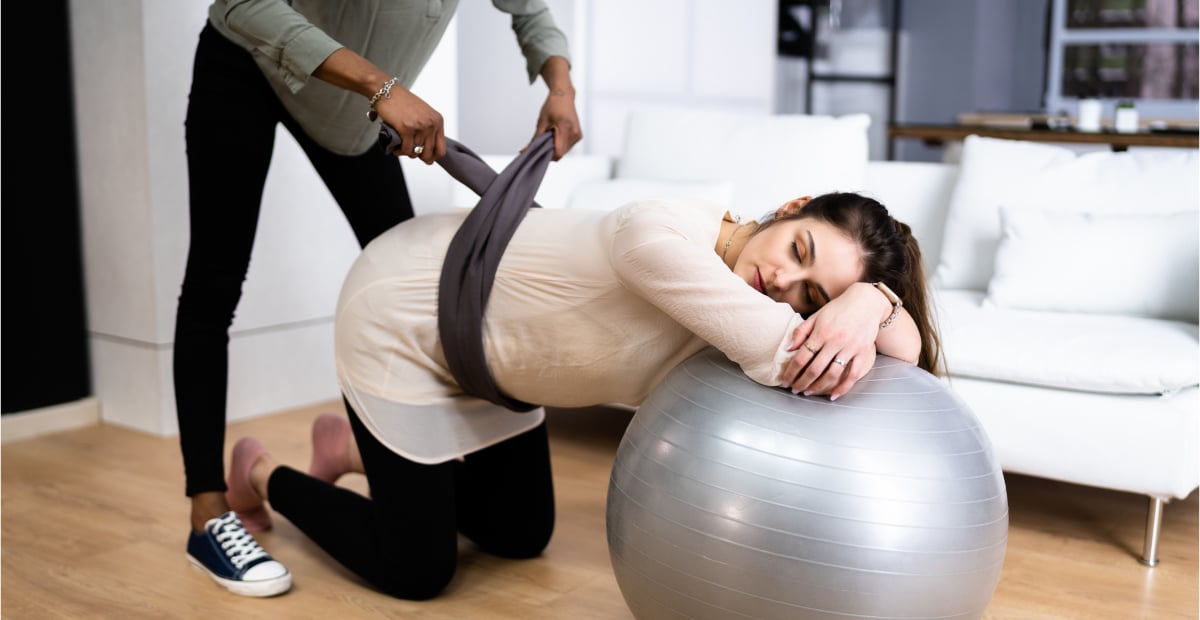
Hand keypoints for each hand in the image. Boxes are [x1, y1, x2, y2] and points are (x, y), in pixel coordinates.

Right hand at [375, 87, 444, 163]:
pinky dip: (399, 151)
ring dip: (406, 152)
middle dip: (418, 156)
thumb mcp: (423, 114)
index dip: (433, 157)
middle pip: (428, 153)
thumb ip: (427, 131)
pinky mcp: (406, 128)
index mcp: (437, 120)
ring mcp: (419, 126)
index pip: (441, 149)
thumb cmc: (401, 101)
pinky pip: (406, 149)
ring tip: (400, 146)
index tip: (425, 159)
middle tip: (409, 152)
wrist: (386, 90)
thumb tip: (428, 156)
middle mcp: (431, 123)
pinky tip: (395, 148)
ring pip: (415, 152)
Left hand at [531, 88, 581, 159]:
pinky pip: (568, 147)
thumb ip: (534, 139)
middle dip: (550, 151)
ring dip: (556, 148)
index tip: (540, 150)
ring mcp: (578, 135)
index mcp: (566, 128)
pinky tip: (557, 135)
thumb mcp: (541, 122)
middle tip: (543, 141)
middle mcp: (574, 133)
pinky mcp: (579, 136)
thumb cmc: (552, 105)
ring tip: (551, 135)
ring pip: (564, 151)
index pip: (558, 152)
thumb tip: (524, 151)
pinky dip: (560, 144)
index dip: (548, 155)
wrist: (564, 96)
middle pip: (561, 153)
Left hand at [781, 283, 886, 399]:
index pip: (801, 357)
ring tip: (809, 392)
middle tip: (795, 390)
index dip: (791, 372)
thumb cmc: (838, 308)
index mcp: (821, 332)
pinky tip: (834, 395)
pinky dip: (843, 387)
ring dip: (819, 387)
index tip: (785, 380)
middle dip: (802, 383)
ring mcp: (850, 348)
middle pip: (815, 369)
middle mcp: (835, 341)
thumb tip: (787, 348)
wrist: (866, 301)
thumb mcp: (816, 316)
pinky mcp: (862, 352)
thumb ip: (801, 332)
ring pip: (832, 374)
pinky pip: (853, 374)